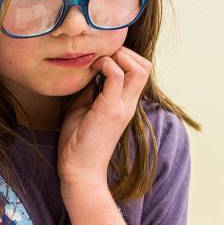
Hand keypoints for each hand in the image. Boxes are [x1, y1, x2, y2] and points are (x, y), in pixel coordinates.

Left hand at [58, 47, 151, 190]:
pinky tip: (92, 70)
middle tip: (102, 57)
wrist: (80, 171)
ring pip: (139, 68)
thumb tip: (86, 71)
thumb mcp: (83, 108)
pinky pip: (116, 76)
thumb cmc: (78, 143)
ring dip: (119, 57)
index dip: (124, 57)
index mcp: (125, 104)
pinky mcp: (110, 110)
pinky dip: (106, 65)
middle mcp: (128, 104)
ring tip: (99, 63)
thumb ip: (89, 90)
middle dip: (125, 52)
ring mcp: (122, 107)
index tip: (101, 59)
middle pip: (145, 66)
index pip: (140, 71)